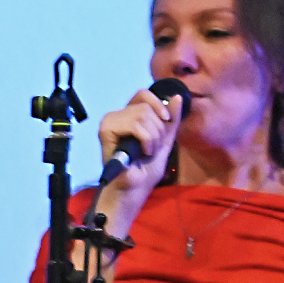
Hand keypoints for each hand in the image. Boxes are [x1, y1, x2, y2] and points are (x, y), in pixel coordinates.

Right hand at [93, 87, 182, 221]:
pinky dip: (145, 139)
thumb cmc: (145, 170)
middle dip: (158, 128)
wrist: (134, 188)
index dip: (158, 104)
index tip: (165, 121)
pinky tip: (142, 152)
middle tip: (153, 147)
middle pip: (145, 105)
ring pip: (141, 114)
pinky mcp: (106, 131)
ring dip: (153, 136)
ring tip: (147, 151)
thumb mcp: (165, 140)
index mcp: (128, 116)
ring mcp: (109, 123)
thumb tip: (177, 97)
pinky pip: (135, 125)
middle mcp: (116, 117)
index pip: (143, 94)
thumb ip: (171, 120)